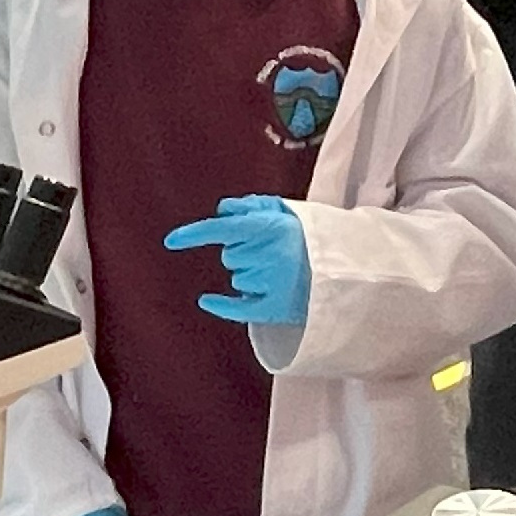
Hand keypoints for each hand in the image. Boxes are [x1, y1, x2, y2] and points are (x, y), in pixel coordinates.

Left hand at [166, 195, 310, 328]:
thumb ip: (253, 206)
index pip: (222, 229)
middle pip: (230, 256)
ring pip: (236, 279)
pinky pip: (237, 308)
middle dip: (242, 251)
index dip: (194, 234)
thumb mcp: (287, 212)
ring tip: (277, 272)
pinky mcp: (276, 309)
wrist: (346, 270)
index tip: (170, 240)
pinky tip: (206, 299)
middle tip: (270, 250)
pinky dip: (221, 304)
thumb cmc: (312, 237)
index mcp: (271, 228)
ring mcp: (273, 284)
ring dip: (248, 274)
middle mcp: (270, 256)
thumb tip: (222, 209)